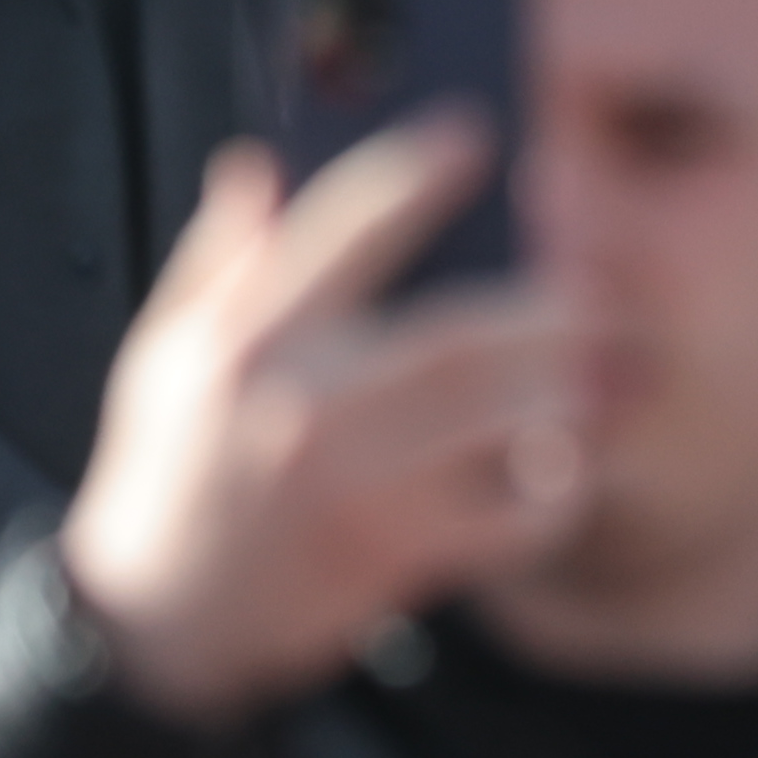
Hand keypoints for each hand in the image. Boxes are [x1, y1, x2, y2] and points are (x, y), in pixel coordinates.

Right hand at [55, 131, 589, 731]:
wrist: (154, 624)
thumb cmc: (166, 470)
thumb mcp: (161, 353)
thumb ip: (217, 257)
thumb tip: (259, 164)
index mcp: (247, 339)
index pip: (347, 231)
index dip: (416, 177)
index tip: (473, 133)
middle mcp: (304, 404)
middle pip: (462, 335)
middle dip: (545, 305)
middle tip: (592, 288)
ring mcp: (355, 487)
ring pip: (501, 424)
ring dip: (568, 394)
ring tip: (604, 372)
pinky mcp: (392, 558)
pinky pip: (509, 520)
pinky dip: (554, 492)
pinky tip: (564, 467)